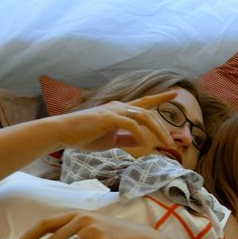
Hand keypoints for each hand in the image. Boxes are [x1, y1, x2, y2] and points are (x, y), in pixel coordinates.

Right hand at [51, 91, 177, 155]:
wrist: (63, 133)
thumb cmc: (85, 136)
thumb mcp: (111, 140)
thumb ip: (126, 139)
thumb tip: (142, 142)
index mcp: (120, 110)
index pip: (144, 102)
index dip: (159, 97)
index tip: (174, 94)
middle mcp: (119, 107)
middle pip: (149, 113)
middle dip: (163, 128)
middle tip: (171, 143)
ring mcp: (114, 111)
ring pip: (144, 117)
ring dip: (157, 130)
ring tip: (165, 144)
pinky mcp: (108, 118)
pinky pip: (130, 124)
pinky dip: (140, 134)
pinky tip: (144, 144)